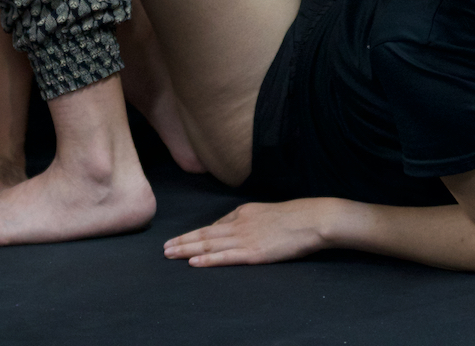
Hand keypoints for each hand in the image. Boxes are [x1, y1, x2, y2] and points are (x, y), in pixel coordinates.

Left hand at [163, 199, 332, 266]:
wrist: (311, 220)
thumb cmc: (292, 217)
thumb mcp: (264, 212)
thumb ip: (246, 220)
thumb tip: (229, 227)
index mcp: (242, 213)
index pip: (213, 226)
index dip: (193, 234)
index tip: (178, 240)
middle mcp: (239, 224)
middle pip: (204, 234)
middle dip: (182, 241)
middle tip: (164, 248)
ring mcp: (245, 238)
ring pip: (209, 245)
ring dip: (187, 250)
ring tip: (170, 254)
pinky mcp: (253, 253)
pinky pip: (225, 257)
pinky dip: (207, 260)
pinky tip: (193, 263)